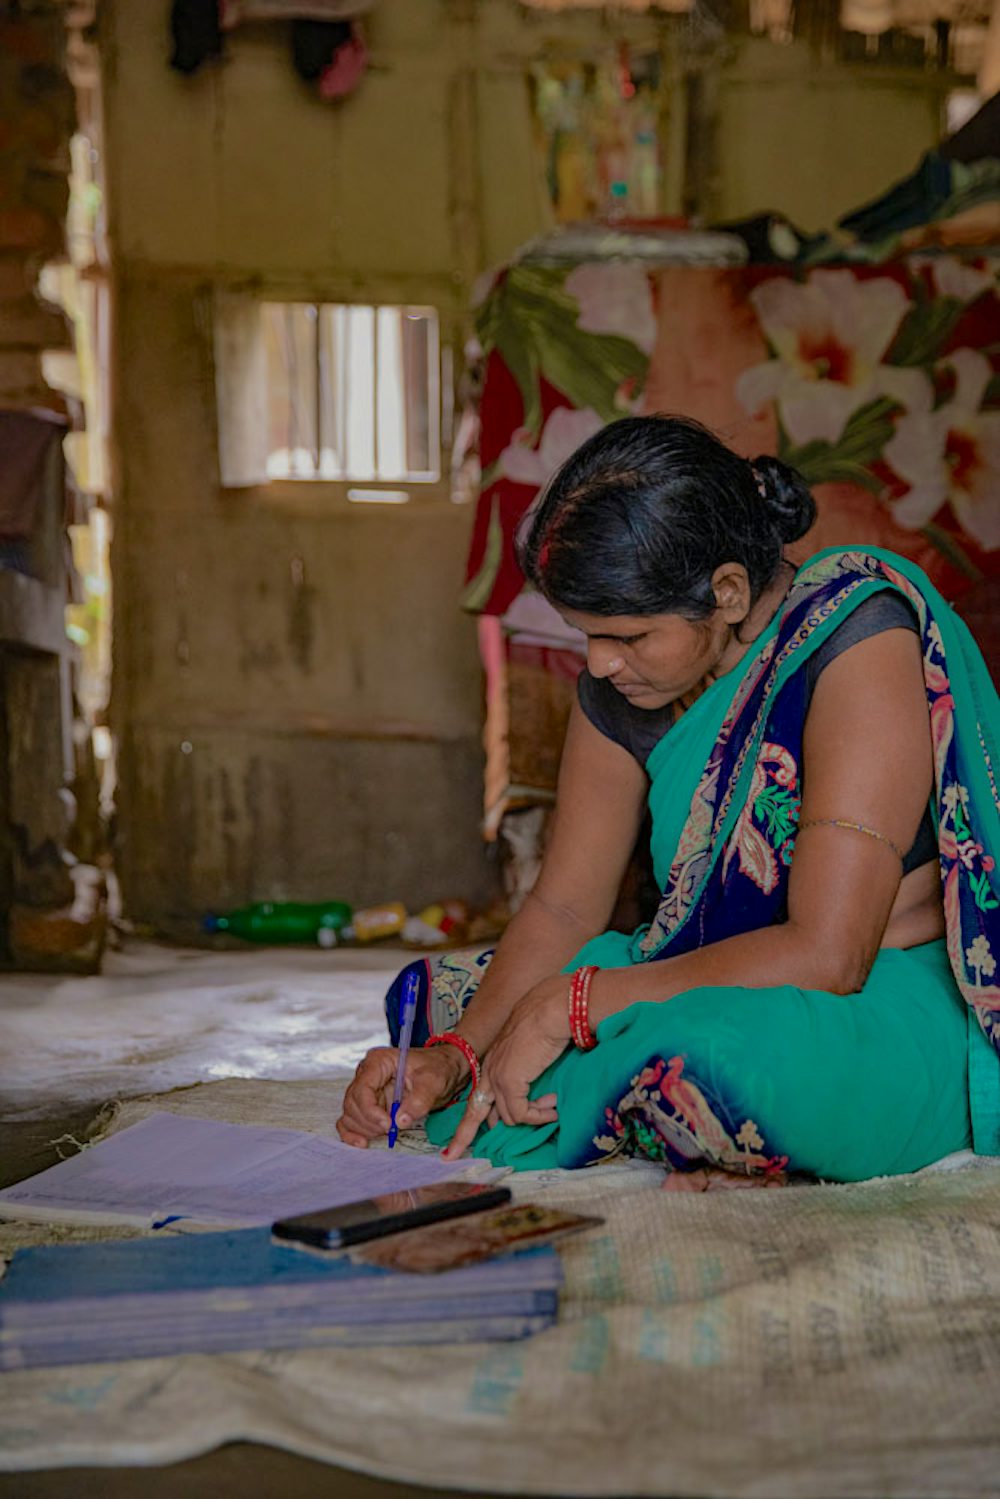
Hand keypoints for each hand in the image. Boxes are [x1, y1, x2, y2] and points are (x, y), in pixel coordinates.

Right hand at [336, 1044, 466, 1146]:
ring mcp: (365, 1090)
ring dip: (365, 1129)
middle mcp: (367, 1074)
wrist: (444, 1071)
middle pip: (353, 1103)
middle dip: (370, 1122)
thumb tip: (400, 1121)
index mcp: (378, 1061)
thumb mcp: (434, 1080)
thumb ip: (419, 1099)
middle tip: (390, 1131)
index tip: (388, 1125)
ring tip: (387, 1133)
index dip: (371, 1111)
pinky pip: (350, 1120)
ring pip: (350, 1114)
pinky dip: (354, 1133)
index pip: (362, 1089)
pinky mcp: (368, 1104)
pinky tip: (362, 1143)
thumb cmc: (438, 1068)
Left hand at [442, 974, 571, 1159]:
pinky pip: (523, 1114)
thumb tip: (539, 1098)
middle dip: (463, 1137)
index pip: (477, 1098)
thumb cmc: (548, 1026)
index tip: (452, 1144)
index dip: (466, 1122)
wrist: (551, 1010)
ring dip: (533, 1118)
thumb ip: (527, 1075)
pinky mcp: (509, 1082)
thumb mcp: (532, 1054)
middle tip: (449, 1157)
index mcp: (494, 1063)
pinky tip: (553, 1110)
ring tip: (553, 1109)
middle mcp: (490, 1071)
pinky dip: (539, 1116)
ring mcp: (497, 1077)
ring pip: (508, 1117)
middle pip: (476, 1112)